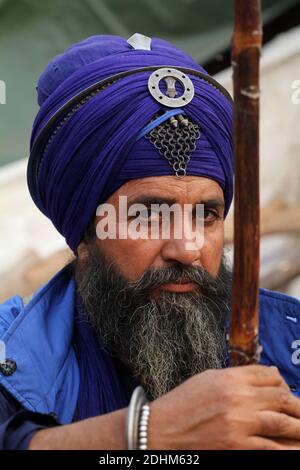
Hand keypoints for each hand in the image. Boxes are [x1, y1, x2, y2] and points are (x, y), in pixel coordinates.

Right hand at [148, 365, 299, 449]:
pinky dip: (287, 448)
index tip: (285, 391)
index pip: (269, 375)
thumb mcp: (209, 379)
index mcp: (230, 378)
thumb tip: (269, 376)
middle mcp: (239, 398)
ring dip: (298, 427)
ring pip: (283, 423)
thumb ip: (238, 376)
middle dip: (297, 406)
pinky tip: (293, 447)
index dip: (282, 383)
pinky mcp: (237, 447)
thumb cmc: (183, 403)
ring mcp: (240, 424)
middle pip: (282, 397)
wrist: (161, 430)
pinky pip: (272, 448)